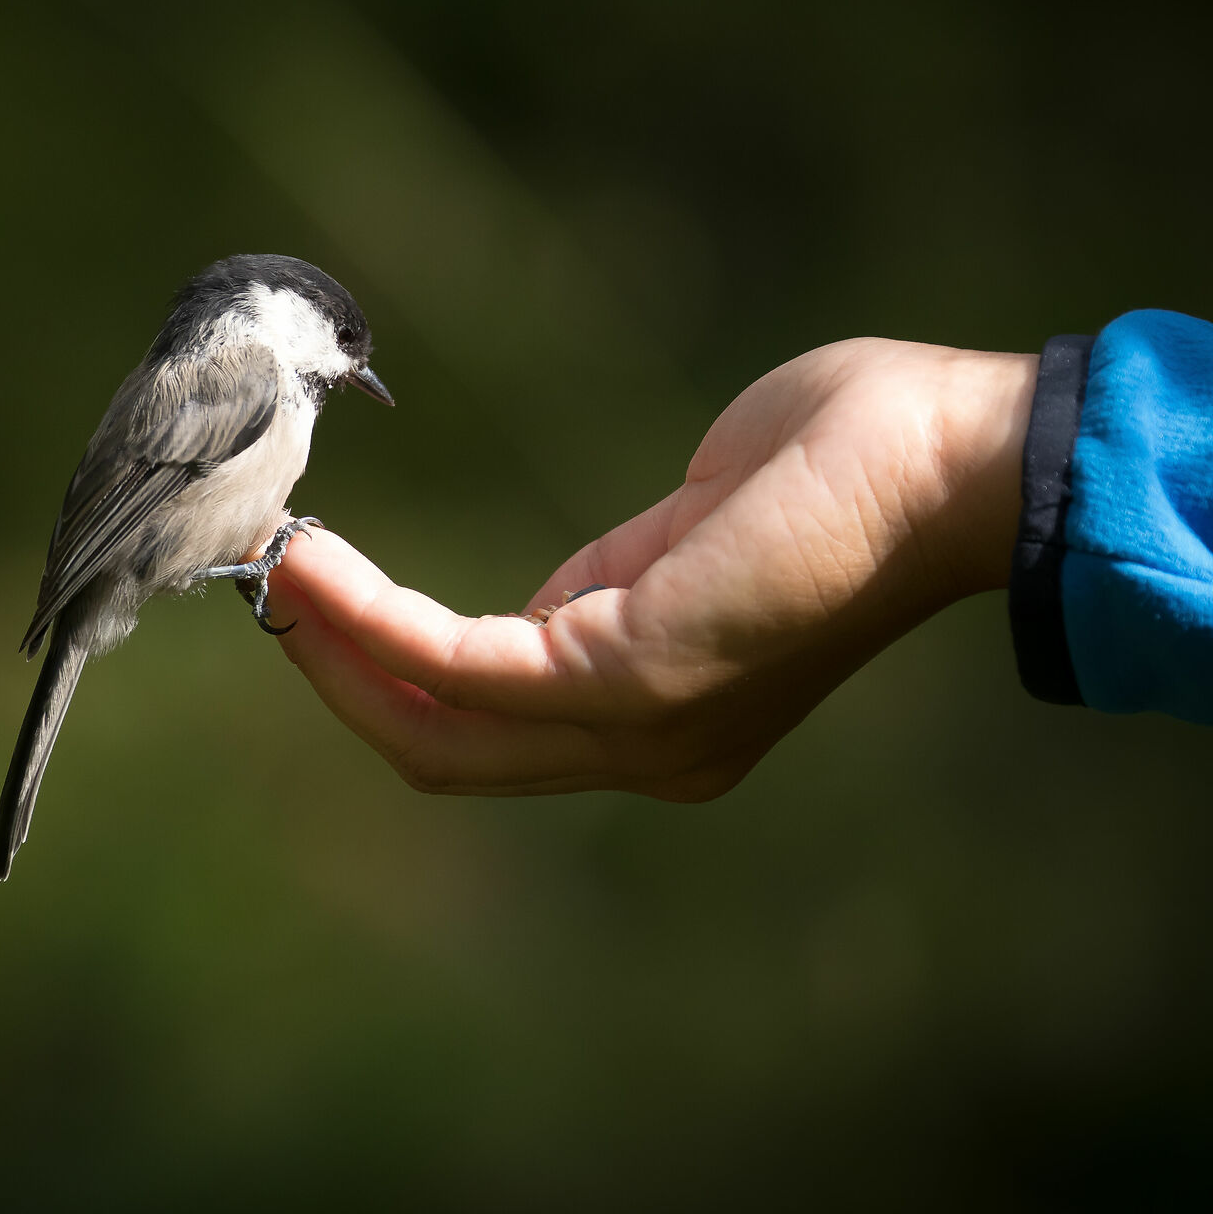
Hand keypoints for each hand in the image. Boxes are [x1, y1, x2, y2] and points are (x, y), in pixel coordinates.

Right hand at [268, 340, 1037, 800]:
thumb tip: (530, 607)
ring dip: (333, 647)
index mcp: (656, 721)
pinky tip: (321, 564)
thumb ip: (598, 590)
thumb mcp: (679, 548)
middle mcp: (645, 751)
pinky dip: (372, 620)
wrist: (946, 458)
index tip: (314, 594)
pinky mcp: (628, 674)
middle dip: (336, 676)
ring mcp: (637, 726)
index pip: (486, 737)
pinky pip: (458, 665)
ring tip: (276, 563)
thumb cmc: (833, 469)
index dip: (382, 679)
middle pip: (438, 755)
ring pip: (431, 726)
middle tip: (266, 583)